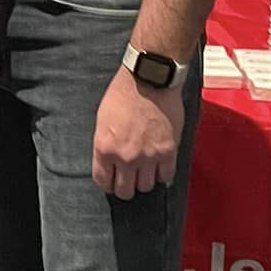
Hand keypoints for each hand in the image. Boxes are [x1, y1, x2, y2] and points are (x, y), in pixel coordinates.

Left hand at [91, 67, 184, 197]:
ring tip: (145, 169)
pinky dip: (163, 173)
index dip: (108, 184)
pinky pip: (166, 176)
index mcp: (104, 148)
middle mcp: (125, 156)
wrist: (148, 79)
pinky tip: (159, 165)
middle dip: (125, 186)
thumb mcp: (102, 120)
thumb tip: (109, 163)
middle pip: (125, 191)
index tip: (112, 181)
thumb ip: (105, 145)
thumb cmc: (123, 93)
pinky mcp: (168, 151)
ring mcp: (148, 156)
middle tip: (129, 178)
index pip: (103, 182)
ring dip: (145, 180)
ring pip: (146, 187)